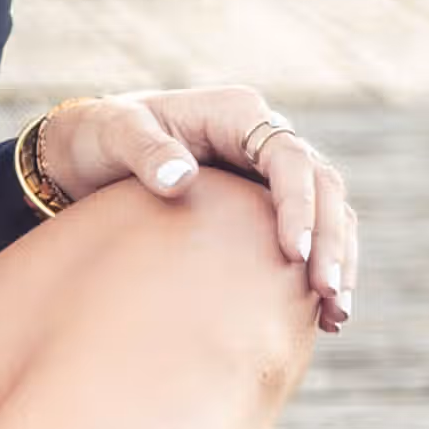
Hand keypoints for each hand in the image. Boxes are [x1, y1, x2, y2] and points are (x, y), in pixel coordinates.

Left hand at [37, 84, 353, 333]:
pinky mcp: (264, 200)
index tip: (292, 254)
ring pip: (326, 209)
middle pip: (322, 184)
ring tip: (336, 315)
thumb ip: (145, 151)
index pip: (288, 157)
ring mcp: (268, 168)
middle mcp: (263, 136)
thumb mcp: (115, 134)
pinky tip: (323, 315)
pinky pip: (309, 228)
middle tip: (328, 295)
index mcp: (236, 113)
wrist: (90, 153)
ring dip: (338, 258)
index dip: (298, 205)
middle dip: (331, 240)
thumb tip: (180, 180)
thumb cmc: (103, 135)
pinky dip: (321, 264)